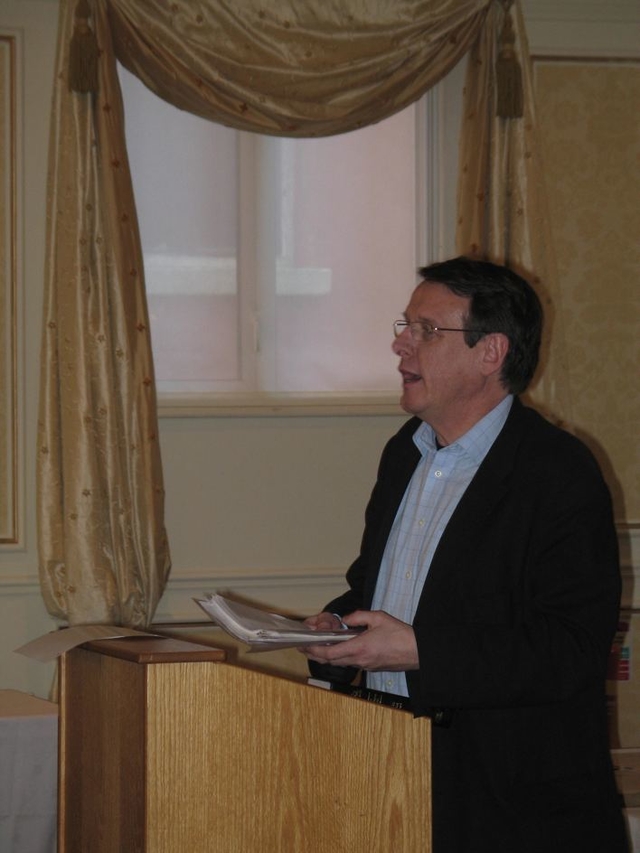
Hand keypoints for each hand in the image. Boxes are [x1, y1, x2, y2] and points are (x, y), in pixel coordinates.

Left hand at [302, 610, 418, 671]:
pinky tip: (339, 651)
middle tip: (304, 649)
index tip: (305, 646)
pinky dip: (341, 658)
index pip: (330, 653)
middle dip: (316, 655)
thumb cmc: (400, 635)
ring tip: (318, 649)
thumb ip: (358, 616)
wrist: (418, 651)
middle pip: (332, 661)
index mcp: (359, 648)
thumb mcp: (378, 617)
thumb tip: (346, 619)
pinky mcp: (372, 667)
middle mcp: (359, 660)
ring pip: (341, 663)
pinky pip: (351, 664)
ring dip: (328, 657)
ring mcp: (365, 666)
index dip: (315, 650)